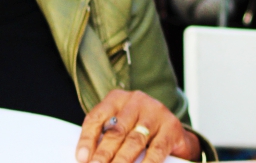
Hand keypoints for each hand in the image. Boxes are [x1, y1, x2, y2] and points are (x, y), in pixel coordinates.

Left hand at [76, 90, 200, 162]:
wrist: (173, 132)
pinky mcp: (171, 126)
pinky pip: (156, 149)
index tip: (82, 158)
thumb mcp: (121, 128)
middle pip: (116, 130)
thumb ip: (105, 138)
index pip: (97, 117)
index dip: (87, 139)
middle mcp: (136, 101)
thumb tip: (88, 159)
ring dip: (122, 160)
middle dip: (103, 154)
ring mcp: (155, 112)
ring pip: (135, 140)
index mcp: (118, 98)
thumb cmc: (139, 130)